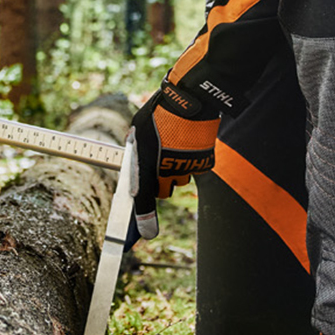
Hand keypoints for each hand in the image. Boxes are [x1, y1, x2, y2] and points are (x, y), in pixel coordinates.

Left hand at [128, 83, 218, 238]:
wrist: (191, 100)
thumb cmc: (159, 112)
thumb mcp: (138, 127)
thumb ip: (135, 147)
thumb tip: (132, 154)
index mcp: (146, 163)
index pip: (144, 197)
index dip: (145, 217)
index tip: (147, 234)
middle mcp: (166, 171)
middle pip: (161, 191)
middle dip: (158, 182)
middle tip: (158, 161)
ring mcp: (186, 168)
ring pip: (178, 181)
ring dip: (175, 170)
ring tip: (174, 146)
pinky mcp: (203, 163)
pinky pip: (195, 170)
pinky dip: (191, 161)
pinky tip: (188, 144)